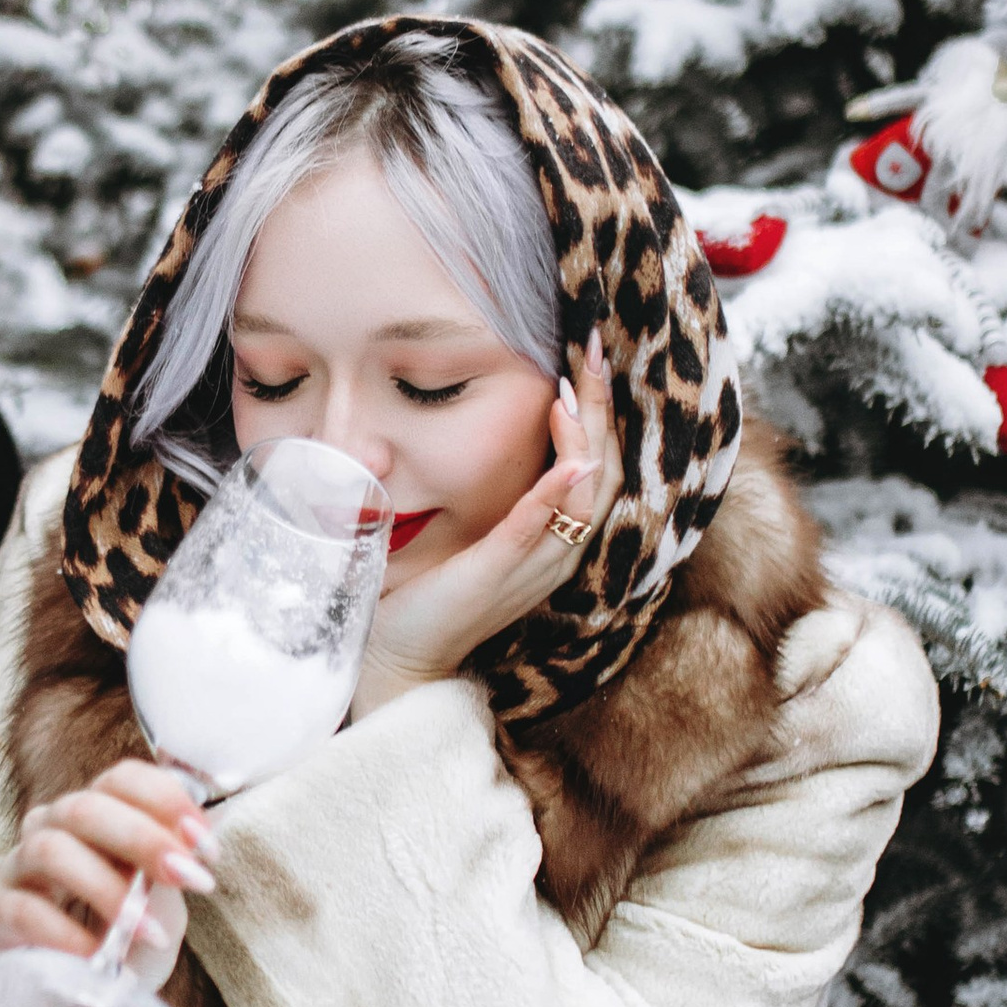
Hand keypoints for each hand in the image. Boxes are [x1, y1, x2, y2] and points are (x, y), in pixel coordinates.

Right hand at [0, 759, 216, 1006]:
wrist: (81, 1001)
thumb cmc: (122, 941)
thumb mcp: (159, 906)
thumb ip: (168, 875)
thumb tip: (186, 854)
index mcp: (96, 815)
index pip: (121, 779)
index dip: (165, 801)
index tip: (206, 847)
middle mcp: (50, 828)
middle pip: (86, 808)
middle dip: (143, 839)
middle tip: (187, 878)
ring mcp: (17, 866)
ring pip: (50, 850)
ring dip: (106, 889)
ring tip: (147, 931)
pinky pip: (22, 910)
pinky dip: (63, 932)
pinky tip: (95, 956)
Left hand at [354, 335, 626, 714]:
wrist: (401, 654)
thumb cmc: (436, 592)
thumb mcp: (480, 536)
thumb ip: (507, 501)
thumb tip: (505, 442)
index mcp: (556, 542)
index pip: (600, 467)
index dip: (602, 414)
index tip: (591, 359)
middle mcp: (557, 554)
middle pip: (605, 473)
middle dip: (603, 410)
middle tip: (593, 352)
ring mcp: (530, 567)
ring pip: (586, 496)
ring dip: (585, 438)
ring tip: (576, 388)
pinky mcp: (495, 575)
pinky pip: (534, 531)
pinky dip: (555, 493)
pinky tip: (570, 459)